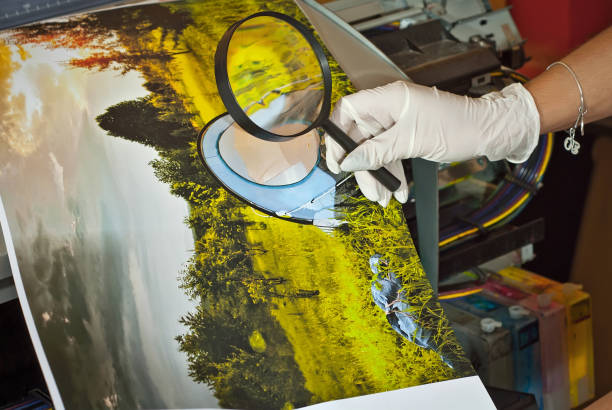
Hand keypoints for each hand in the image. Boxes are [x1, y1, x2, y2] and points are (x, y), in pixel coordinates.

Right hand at [325, 81, 539, 205]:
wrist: (488, 132)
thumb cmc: (457, 126)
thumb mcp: (411, 142)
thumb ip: (377, 151)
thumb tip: (350, 161)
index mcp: (388, 98)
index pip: (347, 110)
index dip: (337, 135)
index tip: (337, 161)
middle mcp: (390, 107)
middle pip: (360, 136)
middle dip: (362, 166)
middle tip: (366, 188)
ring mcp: (398, 121)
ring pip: (375, 150)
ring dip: (378, 175)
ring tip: (383, 198)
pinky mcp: (407, 134)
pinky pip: (390, 154)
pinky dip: (392, 173)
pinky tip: (398, 191)